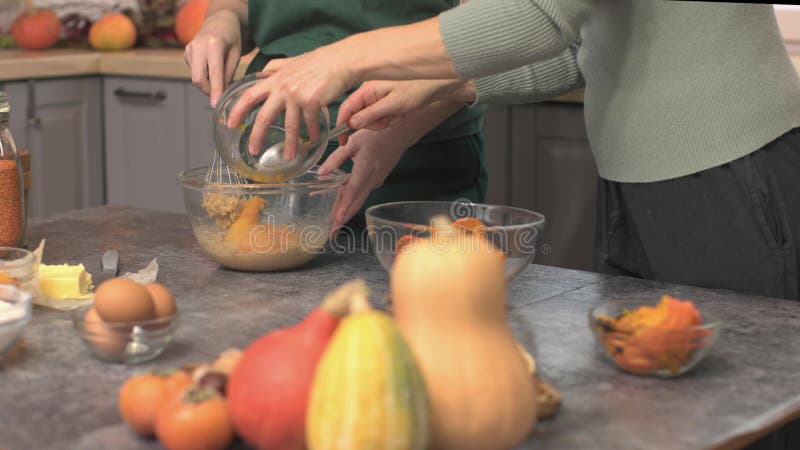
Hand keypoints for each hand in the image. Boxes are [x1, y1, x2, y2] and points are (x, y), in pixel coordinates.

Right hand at [184, 10, 242, 107]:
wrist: (219, 21)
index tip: (216, 104)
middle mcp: (198, 46)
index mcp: (214, 44)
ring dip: (208, 84)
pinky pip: (194, 73)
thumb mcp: (236, 54)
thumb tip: (223, 94)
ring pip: (196, 78)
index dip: (215, 90)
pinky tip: (212, 69)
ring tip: (220, 78)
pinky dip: (204, 77)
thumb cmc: (232, 38)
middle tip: (222, 94)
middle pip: (198, 79)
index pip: (213, 73)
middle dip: (210, 91)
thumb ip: (228, 74)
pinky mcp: (186, 53)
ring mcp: (189, 49)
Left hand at [224, 44, 358, 158]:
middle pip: (264, 116)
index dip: (237, 110)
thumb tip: (265, 70)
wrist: (340, 61)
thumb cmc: (318, 62)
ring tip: (289, 157)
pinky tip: (314, 139)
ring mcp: (296, 95)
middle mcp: (282, 87)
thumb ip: (277, 67)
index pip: (249, 95)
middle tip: (253, 150)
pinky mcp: (312, 101)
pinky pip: (310, 123)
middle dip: (256, 136)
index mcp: (274, 79)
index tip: (230, 123)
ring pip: (290, 125)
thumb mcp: (292, 62)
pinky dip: (312, 132)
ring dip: (290, 144)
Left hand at [318, 128, 411, 232]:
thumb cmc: (376, 135)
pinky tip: (342, 203)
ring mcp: (376, 181)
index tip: (336, 221)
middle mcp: (372, 179)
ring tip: (335, 224)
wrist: (400, 133)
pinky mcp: (377, 180)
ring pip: (360, 200)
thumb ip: (336, 158)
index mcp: (365, 169)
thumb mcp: (353, 142)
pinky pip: (363, 193)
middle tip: (332, 232)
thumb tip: (321, 173)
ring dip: (347, 212)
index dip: (343, 207)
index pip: (351, 192)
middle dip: (343, 219)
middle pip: (356, 203)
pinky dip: (353, 200)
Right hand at [337, 79, 475, 140]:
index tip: (343, 140)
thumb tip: (352, 124)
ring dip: (384, 122)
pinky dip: (391, 118)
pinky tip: (401, 114)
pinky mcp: (387, 100)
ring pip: (372, 118)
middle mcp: (370, 91)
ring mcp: (378, 95)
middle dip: (373, 123)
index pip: (347, 108)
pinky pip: (382, 115)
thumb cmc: (417, 88)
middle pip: (359, 115)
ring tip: (398, 115)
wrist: (438, 84)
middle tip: (388, 121)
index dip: (343, 124)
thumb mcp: (393, 104)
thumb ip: (371, 114)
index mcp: (367, 88)